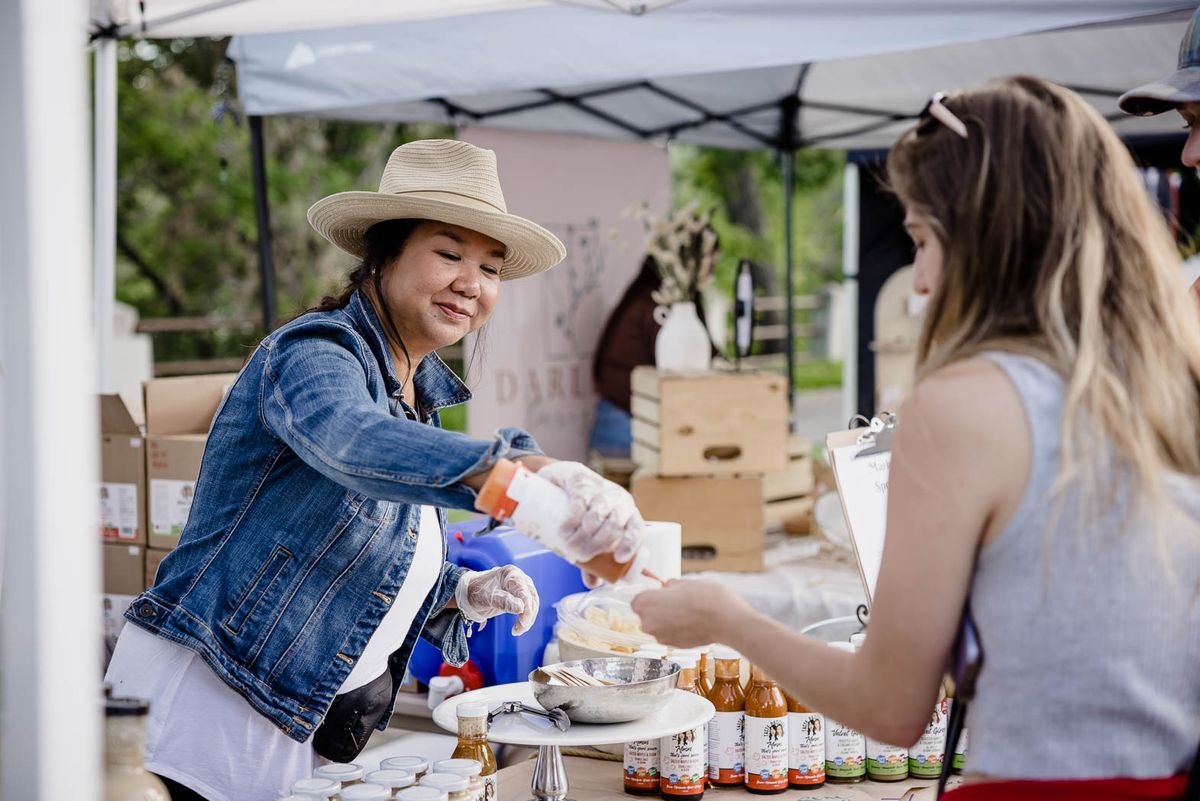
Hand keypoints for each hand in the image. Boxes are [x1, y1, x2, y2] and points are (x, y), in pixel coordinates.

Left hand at [455, 565, 539, 634]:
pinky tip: (517, 627)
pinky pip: (528, 607)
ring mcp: (521, 586)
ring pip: (532, 604)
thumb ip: (504, 602)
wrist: (470, 593)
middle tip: (518, 630)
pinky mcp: (520, 596)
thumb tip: (521, 608)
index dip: (527, 609)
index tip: (523, 624)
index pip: (524, 592)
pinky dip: (525, 618)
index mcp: (511, 574)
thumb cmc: (477, 593)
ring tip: (516, 631)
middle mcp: (519, 578)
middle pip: (531, 598)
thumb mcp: (487, 598)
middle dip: (528, 616)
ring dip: (527, 619)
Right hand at [536, 461, 642, 563]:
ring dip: (583, 534)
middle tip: (579, 555)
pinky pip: (581, 500)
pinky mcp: (581, 479)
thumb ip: (593, 557)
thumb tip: (593, 584)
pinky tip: (564, 529)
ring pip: (598, 514)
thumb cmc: (581, 510)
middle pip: (614, 525)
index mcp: (628, 514)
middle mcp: (619, 499)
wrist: (560, 479)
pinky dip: (573, 518)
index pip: (637, 529)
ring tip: (569, 544)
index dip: (631, 544)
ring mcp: (601, 487)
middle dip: (597, 545)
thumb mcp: (589, 534)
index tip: (619, 558)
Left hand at [631, 579, 750, 648]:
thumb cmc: (704, 596)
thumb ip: (669, 586)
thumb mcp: (683, 583)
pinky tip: (693, 621)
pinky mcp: (674, 646)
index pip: (637, 600)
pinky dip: (678, 629)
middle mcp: (647, 623)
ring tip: (689, 611)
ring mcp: (660, 637)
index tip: (661, 593)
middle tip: (677, 600)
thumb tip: (667, 587)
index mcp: (644, 603)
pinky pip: (671, 634)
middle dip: (659, 608)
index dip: (650, 596)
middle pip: (647, 615)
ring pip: (660, 625)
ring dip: (669, 619)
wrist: (725, 619)